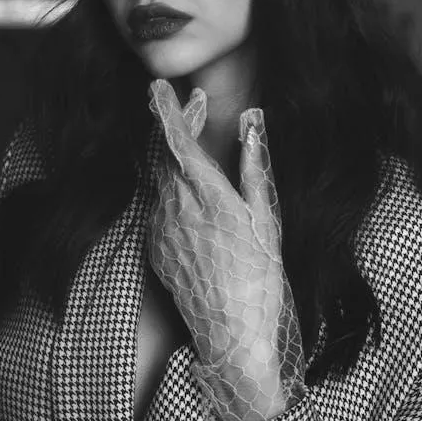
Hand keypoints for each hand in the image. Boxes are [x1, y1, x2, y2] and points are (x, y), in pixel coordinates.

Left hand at [148, 79, 304, 420]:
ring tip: (197, 143)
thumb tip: (252, 123)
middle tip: (196, 105)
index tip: (159, 86)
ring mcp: (160, 228)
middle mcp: (176, 207)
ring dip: (174, 153)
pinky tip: (193, 192)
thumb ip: (253, 166)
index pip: (177, 140)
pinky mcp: (155, 247)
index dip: (168, 109)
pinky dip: (173, 186)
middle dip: (176, 123)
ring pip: (159, 176)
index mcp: (207, 195)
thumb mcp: (266, 217)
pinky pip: (159, 204)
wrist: (232, 334)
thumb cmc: (260, 276)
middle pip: (164, 152)